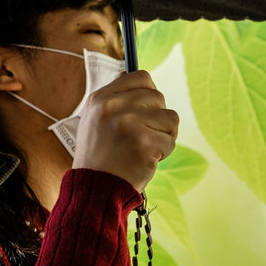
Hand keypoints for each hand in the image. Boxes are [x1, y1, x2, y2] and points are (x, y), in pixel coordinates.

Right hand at [71, 71, 178, 190]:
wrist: (95, 188)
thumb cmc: (99, 155)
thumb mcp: (94, 119)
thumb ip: (115, 98)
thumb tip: (137, 77)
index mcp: (101, 98)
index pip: (141, 77)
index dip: (150, 92)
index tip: (147, 108)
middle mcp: (114, 107)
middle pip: (158, 97)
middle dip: (157, 118)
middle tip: (142, 135)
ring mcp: (130, 124)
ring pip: (170, 118)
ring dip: (163, 135)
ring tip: (144, 148)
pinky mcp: (145, 143)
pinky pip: (170, 140)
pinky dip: (163, 152)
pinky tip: (145, 160)